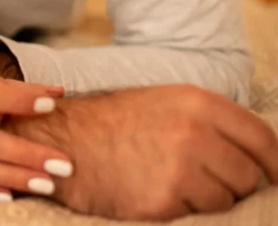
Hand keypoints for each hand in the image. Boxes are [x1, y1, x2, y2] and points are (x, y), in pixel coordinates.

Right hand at [5, 85, 277, 219]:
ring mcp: (180, 169)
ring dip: (206, 199)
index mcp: (197, 103)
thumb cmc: (110, 123)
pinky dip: (180, 209)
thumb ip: (209, 121)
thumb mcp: (162, 102)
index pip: (262, 139)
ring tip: (170, 183)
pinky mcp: (163, 201)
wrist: (60, 141)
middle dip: (232, 183)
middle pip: (247, 175)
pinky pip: (195, 215)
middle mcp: (193, 133)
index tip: (274, 177)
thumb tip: (256, 156)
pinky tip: (154, 191)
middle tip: (203, 180)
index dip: (274, 163)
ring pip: (224, 200)